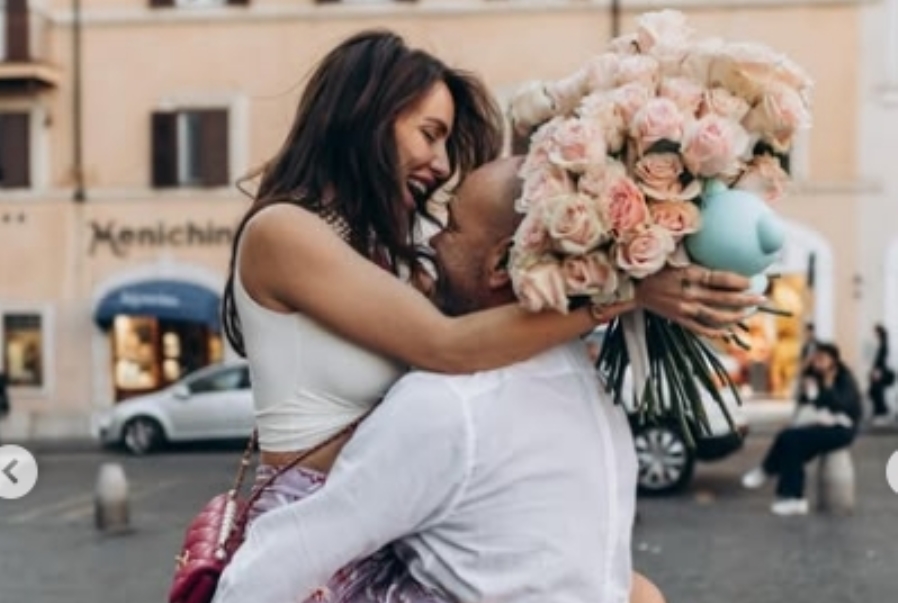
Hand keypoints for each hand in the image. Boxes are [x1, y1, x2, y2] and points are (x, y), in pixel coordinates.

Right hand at [633, 265, 763, 337]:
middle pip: (723, 298)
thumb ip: (696, 259)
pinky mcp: (679, 319)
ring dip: (735, 316)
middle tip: (762, 298)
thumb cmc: (655, 268)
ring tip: (749, 313)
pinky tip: (728, 331)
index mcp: (689, 275)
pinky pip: (701, 328)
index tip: (751, 281)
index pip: (719, 279)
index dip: (738, 281)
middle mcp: (689, 293)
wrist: (634, 288)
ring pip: (716, 315)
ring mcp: (685, 309)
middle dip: (745, 299)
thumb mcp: (674, 258)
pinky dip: (716, 331)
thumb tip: (718, 251)